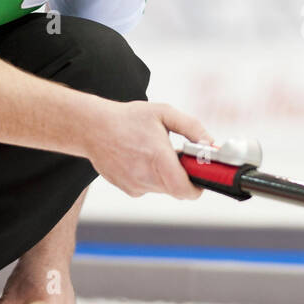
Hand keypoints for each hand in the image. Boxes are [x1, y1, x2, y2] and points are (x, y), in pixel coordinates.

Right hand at [86, 100, 211, 198]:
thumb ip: (192, 128)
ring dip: (166, 175)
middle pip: (177, 189)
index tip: (201, 175)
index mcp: (158, 158)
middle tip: (178, 156)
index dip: (198, 187)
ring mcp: (135, 185)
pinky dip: (151, 176)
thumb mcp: (164, 113)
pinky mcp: (128, 189)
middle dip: (182, 175)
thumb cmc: (128, 118)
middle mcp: (146, 177)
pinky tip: (140, 158)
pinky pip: (148, 187)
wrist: (93, 128)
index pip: (185, 190)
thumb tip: (210, 144)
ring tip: (154, 153)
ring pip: (163, 188)